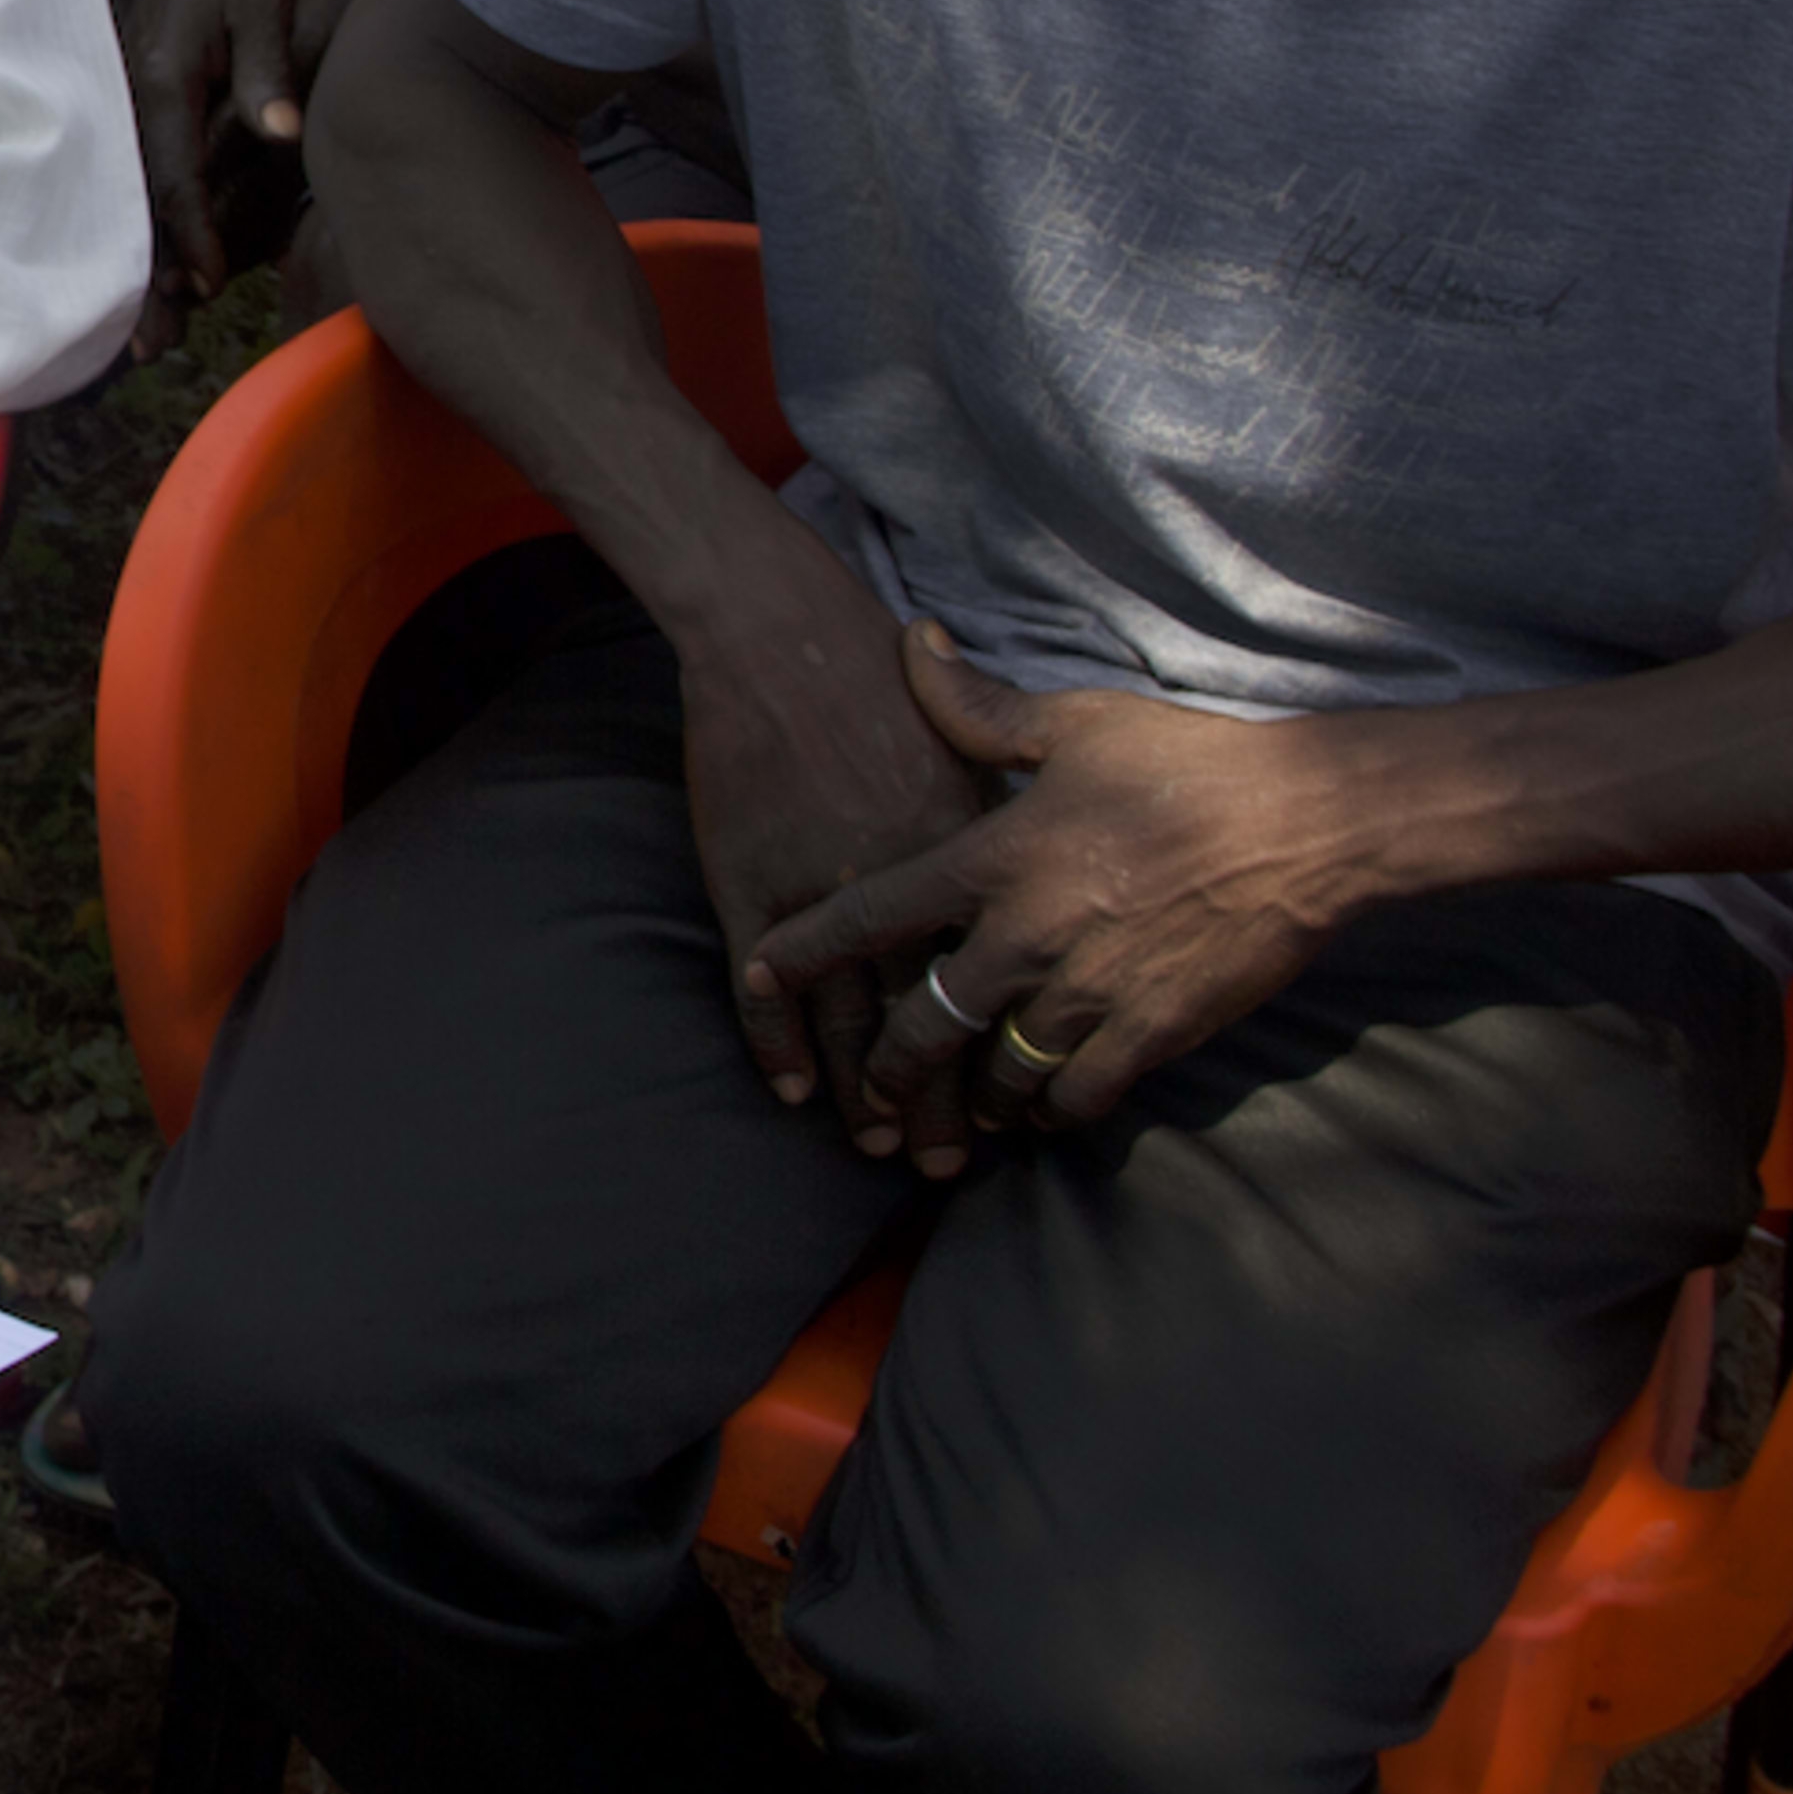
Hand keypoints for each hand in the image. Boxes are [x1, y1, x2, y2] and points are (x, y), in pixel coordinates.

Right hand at [129, 0, 402, 348]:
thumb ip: (270, 66)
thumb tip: (282, 135)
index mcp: (163, 76)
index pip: (172, 169)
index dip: (189, 230)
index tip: (208, 283)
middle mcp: (143, 106)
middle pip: (142, 207)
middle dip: (148, 280)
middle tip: (153, 350)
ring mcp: (146, 122)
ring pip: (143, 209)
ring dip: (147, 275)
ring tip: (152, 344)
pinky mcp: (160, 130)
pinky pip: (158, 194)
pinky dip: (163, 244)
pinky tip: (169, 294)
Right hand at [673, 526, 993, 1155]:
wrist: (780, 634)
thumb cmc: (874, 671)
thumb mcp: (970, 737)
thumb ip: (1005, 804)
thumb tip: (1040, 845)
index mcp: (960, 854)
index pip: (991, 976)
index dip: (1002, 1044)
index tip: (1016, 1096)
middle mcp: (900, 889)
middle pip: (927, 1017)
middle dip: (938, 1098)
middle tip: (949, 1160)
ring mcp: (820, 890)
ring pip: (848, 1020)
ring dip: (861, 1091)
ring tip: (874, 1145)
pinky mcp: (752, 884)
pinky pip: (766, 988)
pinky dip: (777, 1045)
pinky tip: (792, 1089)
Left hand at [755, 626, 1363, 1138]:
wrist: (1310, 823)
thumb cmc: (1188, 763)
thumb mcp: (1074, 723)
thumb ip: (976, 706)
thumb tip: (912, 643)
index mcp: (997, 860)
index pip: (871, 913)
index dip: (806, 950)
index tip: (760, 977)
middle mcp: (1030, 936)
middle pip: (925, 1022)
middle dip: (887, 1068)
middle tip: (868, 1094)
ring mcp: (1092, 993)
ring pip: (999, 1072)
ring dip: (971, 1098)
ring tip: (955, 1113)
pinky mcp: (1154, 1034)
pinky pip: (1079, 1097)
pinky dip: (1050, 1111)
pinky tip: (1039, 1113)